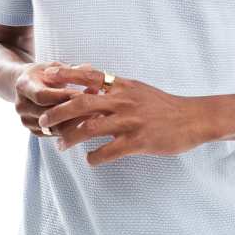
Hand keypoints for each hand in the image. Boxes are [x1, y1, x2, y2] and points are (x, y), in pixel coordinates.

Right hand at [14, 61, 101, 137]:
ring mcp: (26, 120)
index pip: (42, 96)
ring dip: (73, 123)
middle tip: (93, 108)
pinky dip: (70, 130)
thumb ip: (71, 69)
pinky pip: (53, 134)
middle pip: (46, 114)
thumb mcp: (55, 66)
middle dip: (70, 112)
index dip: (62, 97)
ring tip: (94, 116)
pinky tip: (86, 123)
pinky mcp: (33, 131)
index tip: (82, 94)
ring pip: (51, 127)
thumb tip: (90, 69)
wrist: (27, 85)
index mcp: (24, 85)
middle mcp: (21, 105)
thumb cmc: (44, 73)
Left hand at [38, 64, 207, 165]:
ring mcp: (130, 121)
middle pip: (81, 103)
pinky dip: (94, 157)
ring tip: (60, 146)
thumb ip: (115, 88)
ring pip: (89, 128)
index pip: (89, 76)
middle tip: (42, 123)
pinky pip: (107, 151)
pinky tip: (90, 160)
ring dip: (70, 138)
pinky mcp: (138, 141)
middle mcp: (123, 100)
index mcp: (122, 86)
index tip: (45, 75)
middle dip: (57, 113)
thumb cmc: (162, 105)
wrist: (192, 119)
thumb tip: (90, 87)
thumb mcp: (138, 89)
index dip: (65, 75)